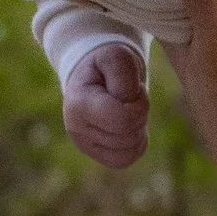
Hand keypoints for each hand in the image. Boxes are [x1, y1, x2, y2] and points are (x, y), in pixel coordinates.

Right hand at [63, 42, 149, 170]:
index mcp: (78, 104)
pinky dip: (136, 143)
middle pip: (128, 135)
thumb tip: (127, 103)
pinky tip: (128, 126)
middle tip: (131, 97)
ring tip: (126, 109)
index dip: (139, 104)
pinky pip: (127, 159)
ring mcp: (85, 146)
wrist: (93, 78)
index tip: (135, 89)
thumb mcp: (115, 57)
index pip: (123, 119)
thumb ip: (123, 73)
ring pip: (130, 148)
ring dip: (138, 127)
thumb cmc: (105, 66)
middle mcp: (76, 130)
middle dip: (140, 114)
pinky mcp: (96, 156)